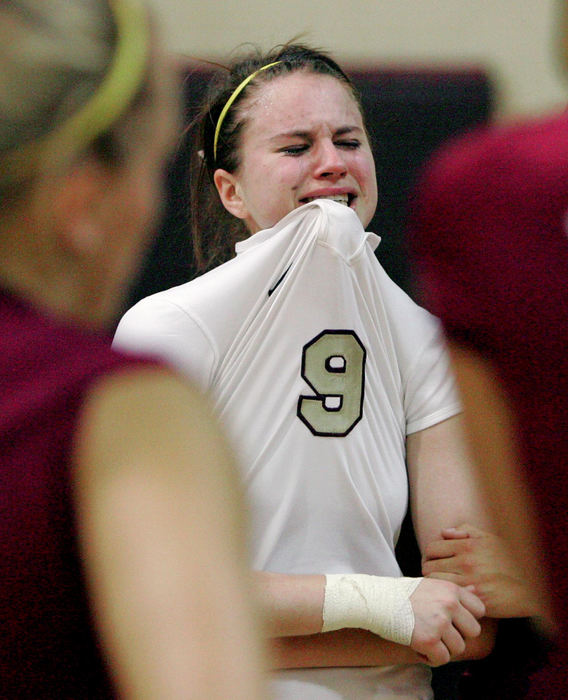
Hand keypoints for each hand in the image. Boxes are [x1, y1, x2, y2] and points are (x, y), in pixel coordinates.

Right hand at [409, 578, 483, 665]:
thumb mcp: (429, 585)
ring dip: (443, 648)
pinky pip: (443, 659)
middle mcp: (449, 604)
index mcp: (450, 589)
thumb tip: (475, 589)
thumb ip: (454, 591)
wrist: (377, 600)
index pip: (479, 609)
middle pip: (473, 631)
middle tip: (439, 632)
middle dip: (458, 635)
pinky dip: (431, 658)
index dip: (467, 618)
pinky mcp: (428, 639)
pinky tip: (419, 648)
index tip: (452, 621)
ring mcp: (440, 622)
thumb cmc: (402, 593)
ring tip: (427, 639)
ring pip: (459, 647)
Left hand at [422, 523, 538, 618]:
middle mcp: (466, 563)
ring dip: (434, 583)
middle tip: (433, 573)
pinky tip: (449, 595)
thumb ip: (465, 530)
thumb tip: (444, 532)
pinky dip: (444, 595)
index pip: (431, 548)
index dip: (429, 554)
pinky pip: (448, 596)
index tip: (433, 559)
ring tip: (440, 584)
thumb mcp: (489, 538)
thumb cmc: (507, 560)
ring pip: (434, 583)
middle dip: (428, 568)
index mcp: (467, 546)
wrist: (528, 586)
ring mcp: (469, 582)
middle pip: (428, 566)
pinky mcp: (473, 599)